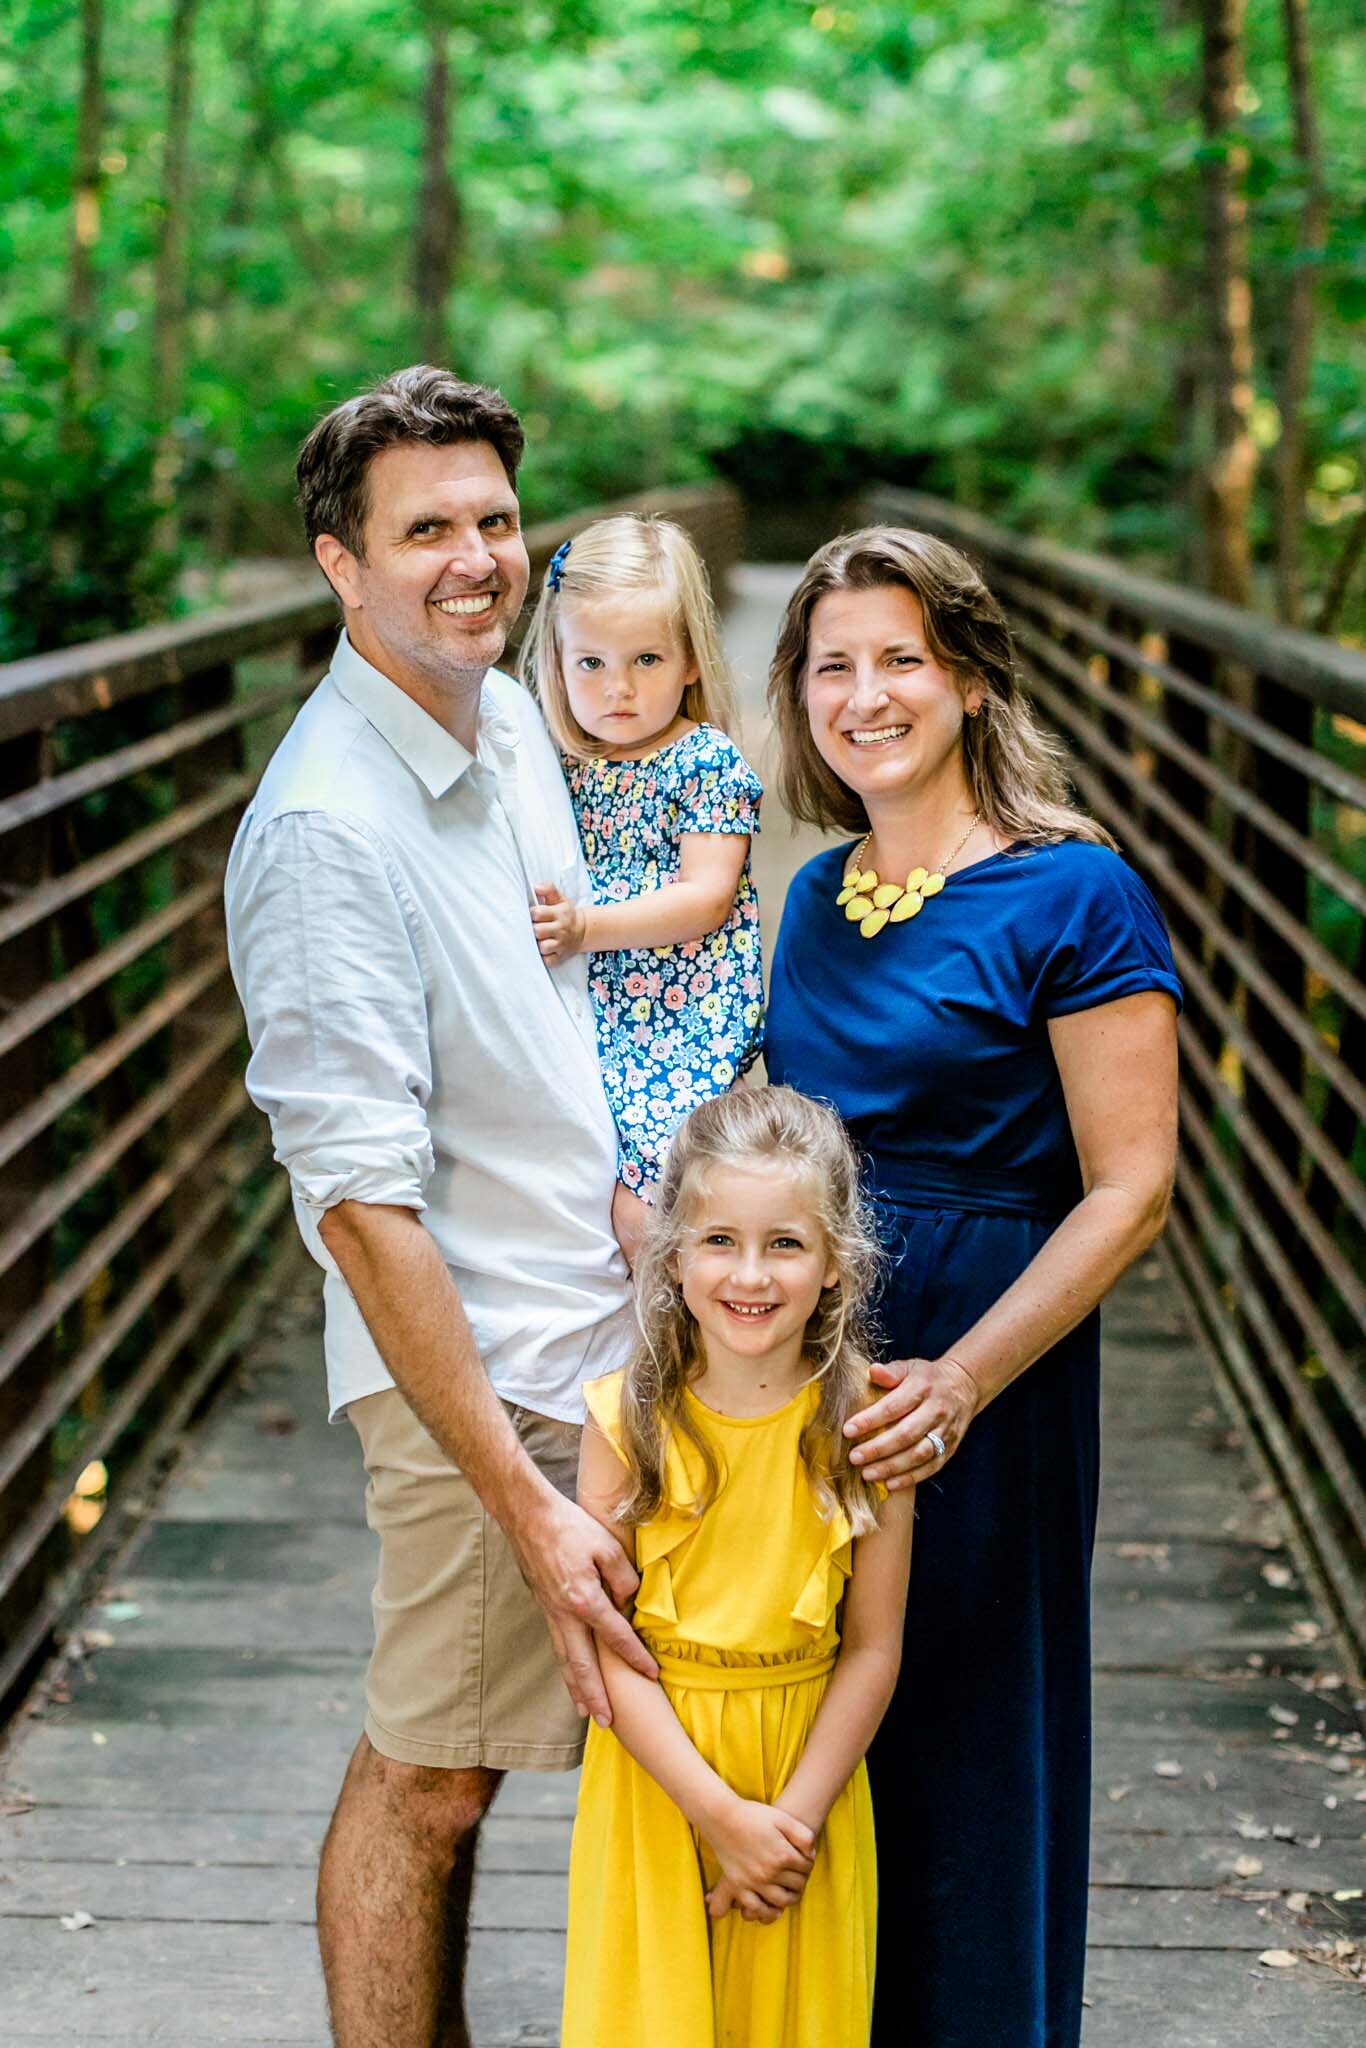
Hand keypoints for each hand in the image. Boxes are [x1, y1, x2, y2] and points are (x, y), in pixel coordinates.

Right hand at [511, 1486, 657, 1723]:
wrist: (529, 1517)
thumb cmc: (570, 1527)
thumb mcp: (607, 1545)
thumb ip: (623, 1578)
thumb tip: (628, 1601)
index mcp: (584, 1600)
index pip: (615, 1636)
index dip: (635, 1656)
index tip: (651, 1673)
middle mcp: (565, 1615)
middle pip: (583, 1664)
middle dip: (596, 1695)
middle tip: (608, 1721)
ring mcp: (552, 1614)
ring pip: (566, 1661)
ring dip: (577, 1690)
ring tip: (586, 1713)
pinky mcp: (546, 1608)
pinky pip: (558, 1647)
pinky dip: (566, 1668)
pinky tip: (571, 1677)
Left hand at [531, 885, 586, 964]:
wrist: (583, 930)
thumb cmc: (566, 914)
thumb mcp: (560, 899)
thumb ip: (548, 889)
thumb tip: (535, 887)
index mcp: (559, 913)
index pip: (538, 913)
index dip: (532, 913)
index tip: (534, 915)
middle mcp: (561, 929)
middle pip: (538, 931)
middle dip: (533, 929)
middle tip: (535, 927)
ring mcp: (561, 944)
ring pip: (542, 947)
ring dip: (538, 944)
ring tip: (539, 939)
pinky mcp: (560, 957)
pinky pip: (547, 961)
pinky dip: (543, 957)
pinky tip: (544, 950)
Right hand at [704, 1798, 814, 1920]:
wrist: (722, 1818)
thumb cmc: (753, 1815)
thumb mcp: (782, 1818)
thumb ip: (803, 1835)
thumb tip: (811, 1855)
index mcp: (783, 1854)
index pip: (806, 1867)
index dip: (809, 1862)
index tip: (805, 1859)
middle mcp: (769, 1871)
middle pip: (797, 1884)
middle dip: (802, 1879)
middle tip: (799, 1873)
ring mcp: (753, 1881)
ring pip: (782, 1900)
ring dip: (791, 1897)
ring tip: (791, 1889)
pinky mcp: (739, 1886)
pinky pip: (757, 1907)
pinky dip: (768, 1912)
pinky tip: (774, 1907)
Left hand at [844, 1353, 979, 1486]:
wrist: (964, 1385)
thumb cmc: (927, 1377)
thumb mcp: (910, 1367)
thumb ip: (891, 1372)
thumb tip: (872, 1371)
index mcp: (922, 1387)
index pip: (893, 1407)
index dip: (870, 1420)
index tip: (848, 1430)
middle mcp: (936, 1411)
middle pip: (906, 1434)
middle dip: (878, 1449)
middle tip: (854, 1457)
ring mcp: (945, 1431)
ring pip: (919, 1454)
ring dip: (891, 1467)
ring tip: (867, 1473)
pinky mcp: (950, 1448)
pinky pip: (931, 1467)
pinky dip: (910, 1478)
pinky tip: (890, 1483)